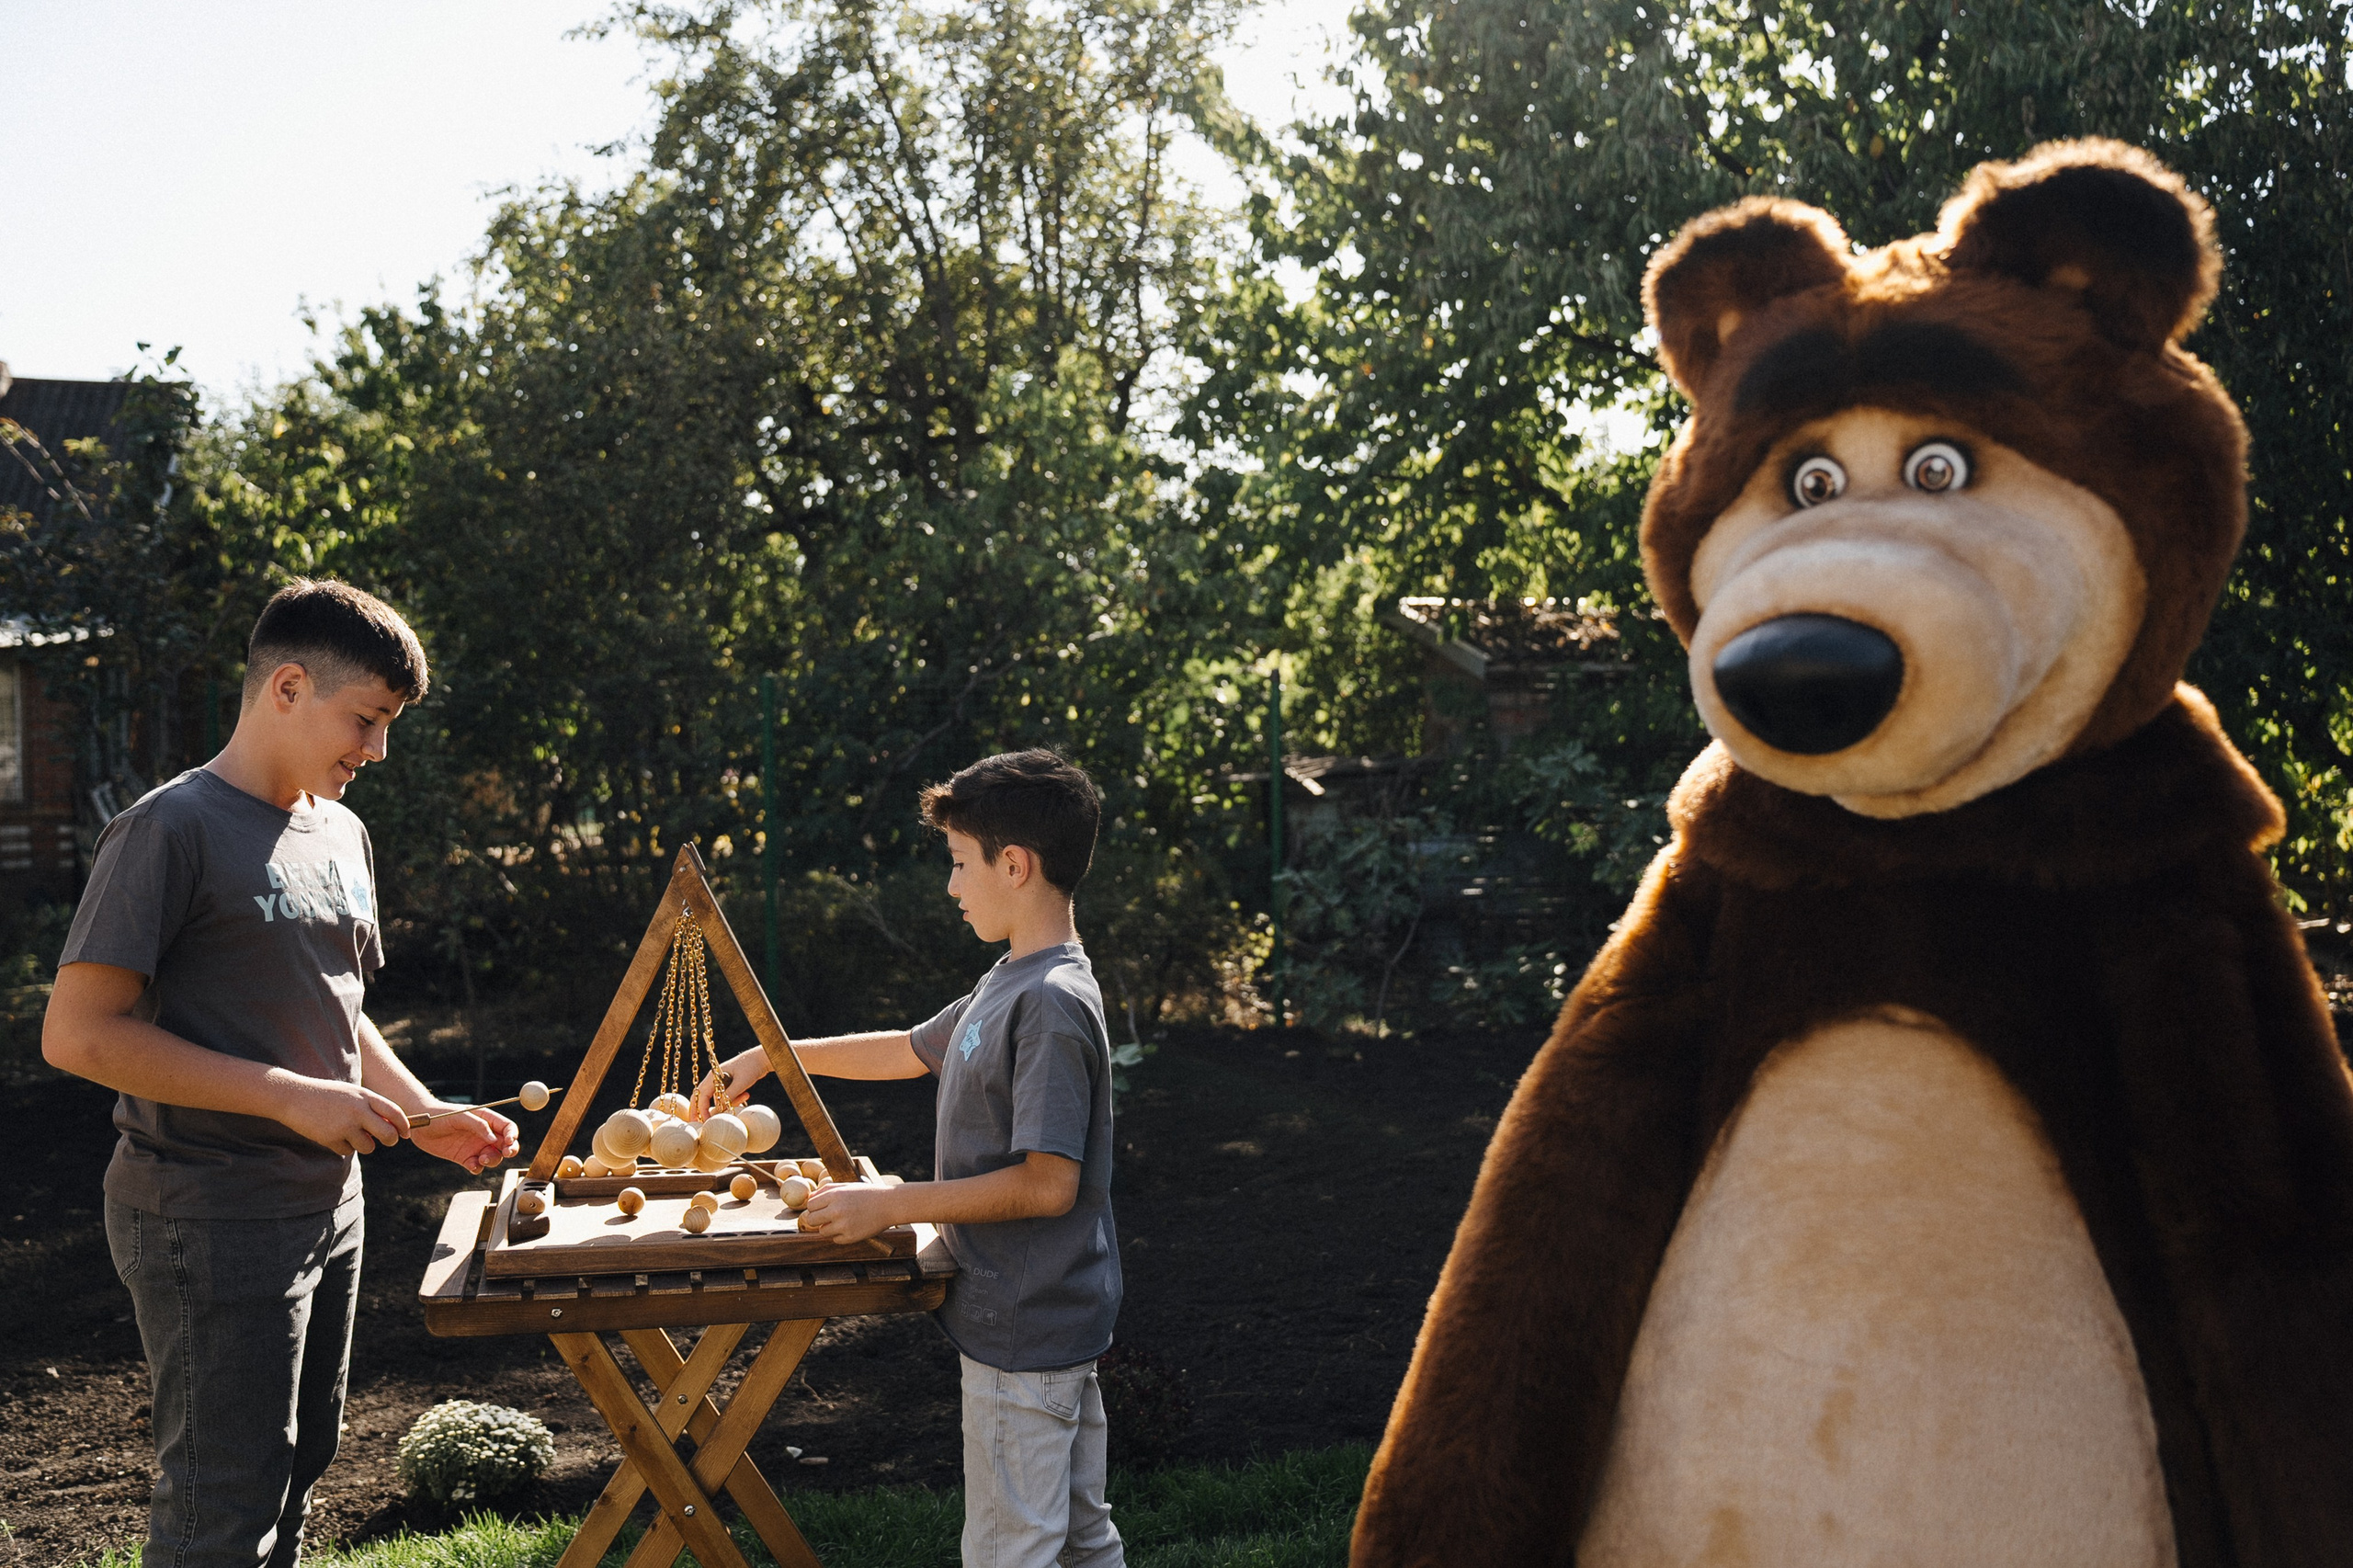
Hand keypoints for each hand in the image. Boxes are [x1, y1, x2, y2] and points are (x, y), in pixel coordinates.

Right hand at [281, 1078, 409, 1155]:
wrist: (293, 1096)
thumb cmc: (326, 1095)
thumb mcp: (352, 1094)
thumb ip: (371, 1107)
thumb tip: (391, 1127)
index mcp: (365, 1096)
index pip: (395, 1112)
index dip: (404, 1125)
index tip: (406, 1133)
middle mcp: (358, 1111)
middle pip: (388, 1134)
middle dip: (391, 1140)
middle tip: (388, 1141)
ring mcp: (345, 1125)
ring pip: (369, 1146)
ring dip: (365, 1145)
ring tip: (352, 1134)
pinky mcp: (331, 1138)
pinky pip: (347, 1150)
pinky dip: (344, 1146)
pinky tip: (333, 1134)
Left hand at [412, 1106, 519, 1174]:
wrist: (419, 1126)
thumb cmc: (439, 1115)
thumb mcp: (459, 1116)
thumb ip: (478, 1125)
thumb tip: (493, 1138)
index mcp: (486, 1119)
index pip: (507, 1127)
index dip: (512, 1134)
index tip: (508, 1142)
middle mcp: (484, 1134)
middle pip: (505, 1144)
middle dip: (510, 1149)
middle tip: (506, 1153)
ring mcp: (475, 1147)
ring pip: (494, 1157)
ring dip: (492, 1160)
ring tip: (481, 1159)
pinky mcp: (465, 1158)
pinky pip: (477, 1166)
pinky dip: (477, 1168)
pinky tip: (470, 1164)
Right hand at [691, 1048, 768, 1119]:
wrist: (761, 1058)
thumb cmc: (751, 1067)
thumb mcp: (741, 1083)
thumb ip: (729, 1097)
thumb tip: (718, 1111)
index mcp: (713, 1076)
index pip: (701, 1096)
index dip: (702, 1110)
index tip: (706, 1121)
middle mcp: (713, 1079)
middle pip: (701, 1097)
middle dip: (699, 1111)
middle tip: (698, 1124)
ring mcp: (719, 1082)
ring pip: (716, 1098)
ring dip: (727, 1103)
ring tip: (745, 1096)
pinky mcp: (727, 1084)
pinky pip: (725, 1097)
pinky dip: (733, 1099)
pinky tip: (746, 1094)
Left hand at [798, 1181, 898, 1244]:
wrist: (889, 1204)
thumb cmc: (867, 1194)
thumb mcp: (846, 1186)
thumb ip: (826, 1190)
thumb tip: (809, 1200)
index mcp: (835, 1195)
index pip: (810, 1205)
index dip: (814, 1207)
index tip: (822, 1208)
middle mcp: (837, 1210)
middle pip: (811, 1220)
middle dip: (817, 1219)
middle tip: (827, 1217)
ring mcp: (843, 1225)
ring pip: (822, 1231)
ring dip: (828, 1228)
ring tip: (842, 1221)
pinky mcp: (850, 1237)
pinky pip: (835, 1239)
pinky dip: (841, 1235)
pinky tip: (852, 1226)